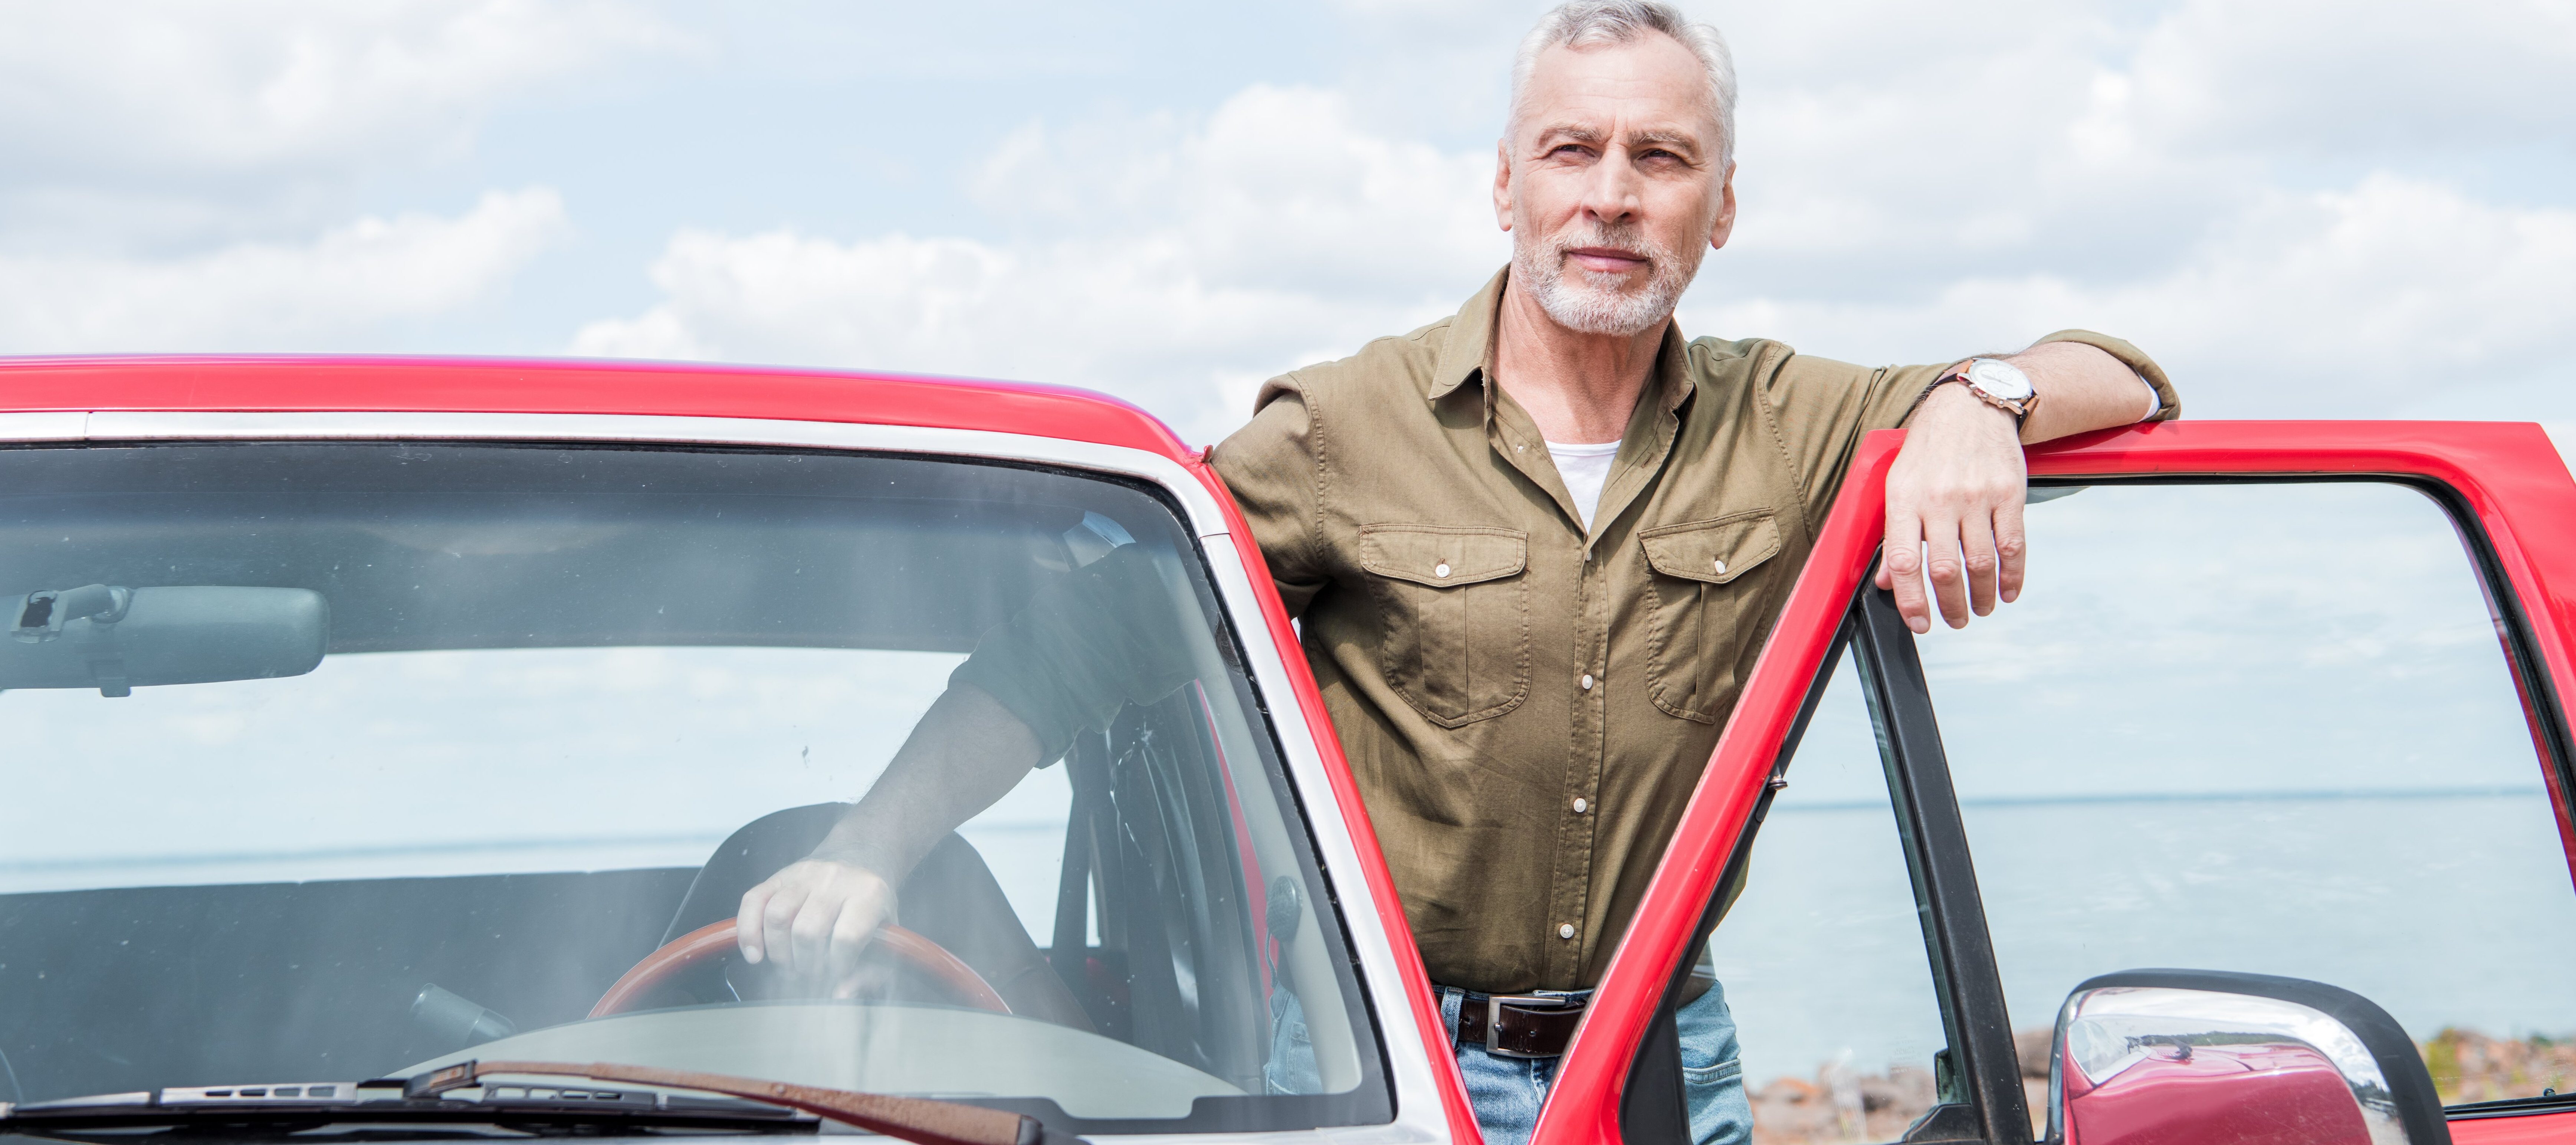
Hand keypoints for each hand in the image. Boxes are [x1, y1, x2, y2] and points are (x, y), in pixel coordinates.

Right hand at [736, 856, 897, 999]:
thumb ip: (871, 971)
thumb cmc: (871, 906)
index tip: (838, 972)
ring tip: (790, 966)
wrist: (861, 859)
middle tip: (811, 973)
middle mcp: (835, 879)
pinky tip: (756, 955)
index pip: (846, 937)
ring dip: (779, 953)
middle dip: (806, 964)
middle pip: (807, 931)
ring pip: (777, 916)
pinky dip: (748, 932)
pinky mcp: (779, 875)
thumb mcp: (887, 936)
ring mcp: (804, 874)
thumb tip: (841, 995)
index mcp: (868, 894)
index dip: (838, 965)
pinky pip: (752, 901)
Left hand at [1876, 382, 2027, 631]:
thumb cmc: (1929, 450)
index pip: (1902, 560)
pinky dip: (2012, 577)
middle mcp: (1940, 499)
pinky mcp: (2009, 494)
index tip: (1919, 622)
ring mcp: (1977, 496)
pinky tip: (2007, 591)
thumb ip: (1893, 534)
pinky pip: (2012, 546)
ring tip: (1979, 610)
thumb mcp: (1897, 484)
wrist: (1971, 407)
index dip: (1910, 600)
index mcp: (1905, 498)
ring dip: (1980, 597)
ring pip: (1980, 563)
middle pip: (1943, 569)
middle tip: (1953, 621)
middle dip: (1949, 606)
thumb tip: (1886, 582)